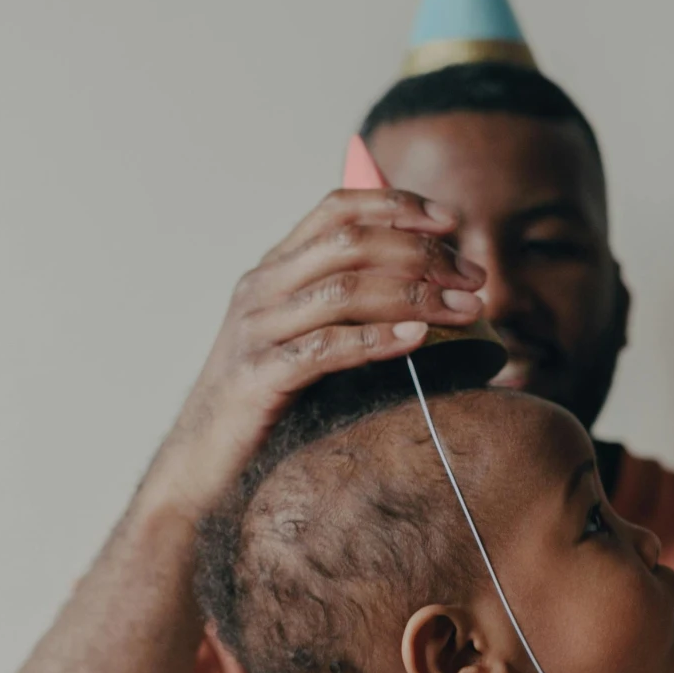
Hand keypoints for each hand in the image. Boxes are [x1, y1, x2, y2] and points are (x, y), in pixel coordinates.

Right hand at [145, 186, 487, 516]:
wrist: (199, 467)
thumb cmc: (266, 405)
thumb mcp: (303, 340)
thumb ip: (346, 309)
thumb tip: (427, 291)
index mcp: (273, 271)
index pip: (337, 210)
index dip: (396, 205)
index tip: (451, 221)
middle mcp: (261, 290)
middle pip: (351, 244)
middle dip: (423, 253)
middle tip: (474, 279)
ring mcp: (255, 331)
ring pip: (344, 289)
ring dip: (416, 293)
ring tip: (466, 308)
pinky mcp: (256, 377)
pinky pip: (324, 348)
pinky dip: (377, 338)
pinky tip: (418, 337)